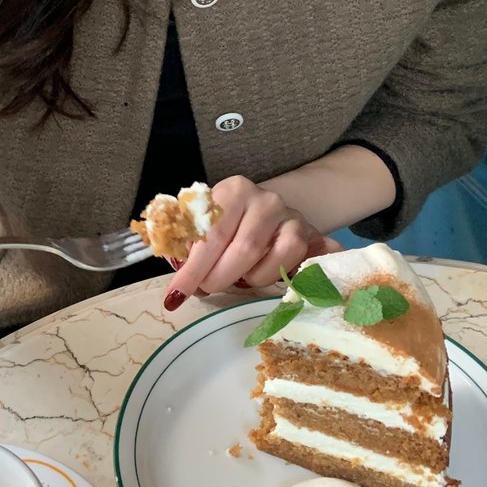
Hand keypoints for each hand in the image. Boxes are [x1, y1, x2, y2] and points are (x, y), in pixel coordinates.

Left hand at [165, 175, 341, 310]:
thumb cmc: (225, 223)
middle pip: (245, 249)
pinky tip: (281, 280)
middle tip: (207, 288)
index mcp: (234, 191)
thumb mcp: (200, 224)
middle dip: (220, 277)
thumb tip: (173, 286)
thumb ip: (185, 243)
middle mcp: (267, 200)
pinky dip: (292, 276)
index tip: (177, 295)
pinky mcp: (313, 236)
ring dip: (254, 278)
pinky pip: (306, 263)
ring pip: (279, 257)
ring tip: (240, 278)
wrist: (264, 210)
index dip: (194, 269)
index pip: (212, 234)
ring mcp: (294, 217)